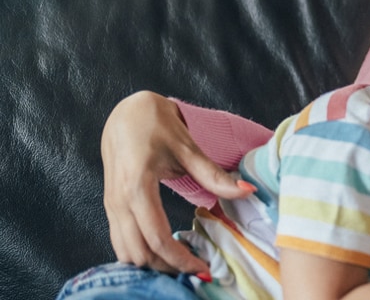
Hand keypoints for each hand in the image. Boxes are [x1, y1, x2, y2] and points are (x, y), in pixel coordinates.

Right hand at [101, 91, 251, 273]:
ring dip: (151, 263)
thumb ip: (214, 175)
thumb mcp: (188, 147)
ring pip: (125, 251)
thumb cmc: (157, 125)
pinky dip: (140, 253)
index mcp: (137, 187)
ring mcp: (110, 205)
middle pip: (139, 252)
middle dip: (167, 267)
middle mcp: (118, 201)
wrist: (125, 112)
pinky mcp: (110, 206)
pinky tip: (162, 252)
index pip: (156, 237)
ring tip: (182, 263)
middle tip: (196, 269)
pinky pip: (120, 241)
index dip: (180, 259)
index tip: (202, 269)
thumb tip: (246, 191)